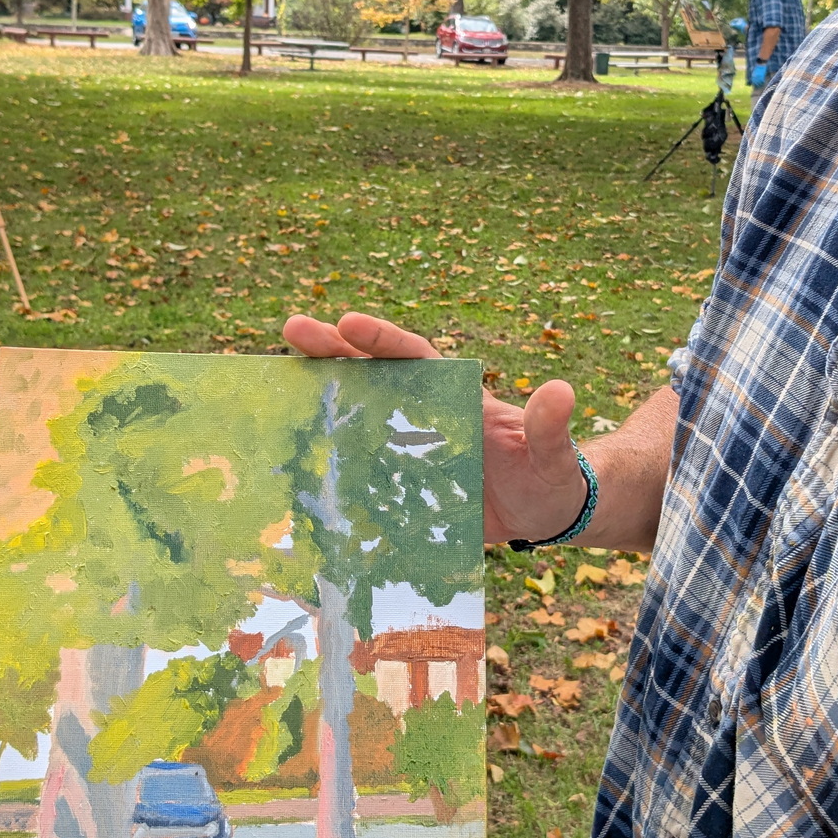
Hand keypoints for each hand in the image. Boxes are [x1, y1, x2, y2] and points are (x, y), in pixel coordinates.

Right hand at [283, 309, 588, 544]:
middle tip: (291, 328)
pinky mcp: (404, 485)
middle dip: (334, 350)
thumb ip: (552, 428)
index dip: (383, 340)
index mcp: (460, 398)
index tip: (348, 322)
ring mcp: (411, 448)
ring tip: (274, 383)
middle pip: (374, 374)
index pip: (418, 358)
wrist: (546, 515)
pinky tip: (291, 465)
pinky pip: (361, 469)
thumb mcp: (556, 456)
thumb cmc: (555, 477)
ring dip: (320, 399)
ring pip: (358, 415)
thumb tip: (562, 391)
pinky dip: (330, 462)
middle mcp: (427, 415)